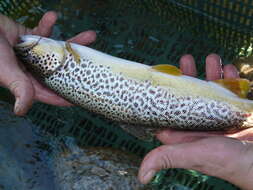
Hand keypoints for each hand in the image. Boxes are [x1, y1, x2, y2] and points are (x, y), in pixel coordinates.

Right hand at [0, 12, 95, 114]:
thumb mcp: (6, 70)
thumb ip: (19, 87)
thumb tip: (22, 111)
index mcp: (29, 82)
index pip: (54, 93)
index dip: (70, 96)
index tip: (89, 95)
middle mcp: (34, 70)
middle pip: (62, 70)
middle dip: (79, 64)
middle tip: (97, 59)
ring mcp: (33, 54)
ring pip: (58, 50)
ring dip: (73, 42)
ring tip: (90, 35)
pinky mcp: (30, 39)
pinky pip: (43, 32)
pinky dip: (48, 24)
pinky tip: (53, 16)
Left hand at [138, 54, 252, 189]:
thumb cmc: (229, 161)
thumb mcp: (193, 154)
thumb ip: (167, 157)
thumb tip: (141, 176)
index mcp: (186, 132)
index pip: (169, 110)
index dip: (164, 94)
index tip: (162, 75)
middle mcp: (202, 124)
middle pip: (190, 95)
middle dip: (188, 76)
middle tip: (186, 60)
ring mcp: (220, 116)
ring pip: (211, 90)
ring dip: (211, 73)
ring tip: (212, 58)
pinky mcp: (237, 112)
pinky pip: (232, 91)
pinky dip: (231, 79)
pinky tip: (229, 69)